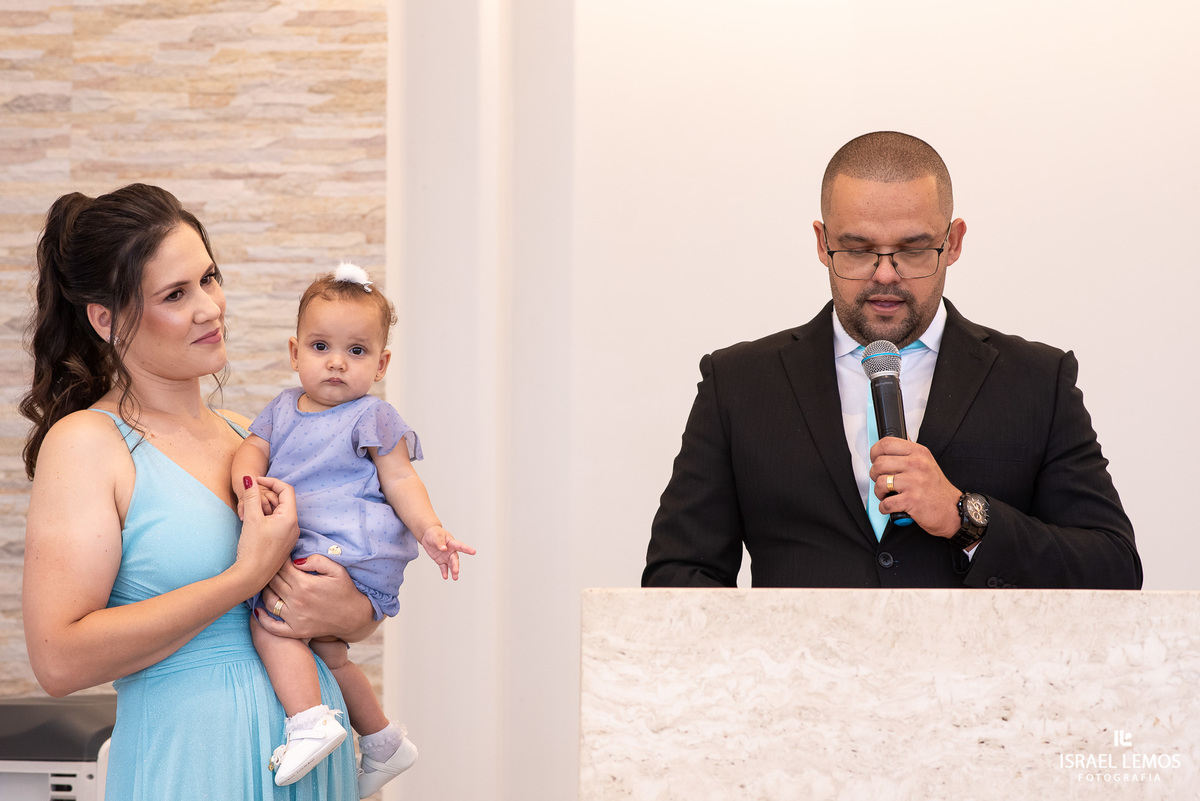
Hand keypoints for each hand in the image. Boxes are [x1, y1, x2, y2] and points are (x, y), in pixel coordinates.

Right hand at [233, 476, 299, 590]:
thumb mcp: (251, 518)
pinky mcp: (283, 543)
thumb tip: (250, 478)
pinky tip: (253, 523)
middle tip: (249, 496)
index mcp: (290, 518)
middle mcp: (294, 526)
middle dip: (266, 495)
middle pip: (283, 500)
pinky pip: (278, 523)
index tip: (255, 480)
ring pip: (279, 512)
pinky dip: (266, 517)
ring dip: (264, 506)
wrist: (251, 577)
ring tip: (248, 510)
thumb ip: (252, 496)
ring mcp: (289, 535)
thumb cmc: (253, 549)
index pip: (286, 489)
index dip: (271, 481)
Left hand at [255, 554, 375, 639]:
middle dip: (270, 572)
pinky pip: (272, 626)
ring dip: (264, 590)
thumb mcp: (337, 570)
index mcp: (305, 584)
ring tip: (267, 583)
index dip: (278, 559)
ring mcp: (294, 618)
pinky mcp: (295, 631)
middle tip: (270, 567)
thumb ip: (316, 560)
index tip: (279, 555)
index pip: (282, 568)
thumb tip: (295, 560)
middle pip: (273, 582)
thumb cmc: (346, 590)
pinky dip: (262, 619)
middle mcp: (296, 601)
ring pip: (268, 601)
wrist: (354, 617)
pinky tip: (258, 610)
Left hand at [419, 526, 476, 579]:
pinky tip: (445, 577)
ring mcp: (446, 556)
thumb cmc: (434, 533)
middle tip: (456, 571)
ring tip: (454, 578)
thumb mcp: (436, 536)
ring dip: (453, 571)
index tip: (473, 552)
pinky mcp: (441, 560)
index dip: (467, 549)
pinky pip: (443, 567)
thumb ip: (440, 543)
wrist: (428, 536)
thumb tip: (444, 549)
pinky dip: (445, 572)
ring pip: (451, 565)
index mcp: (452, 543)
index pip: (460, 546)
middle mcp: (451, 551)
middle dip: (456, 566)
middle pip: (455, 559)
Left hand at [868, 437, 960, 538]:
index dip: (875, 452)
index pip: (887, 443)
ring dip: (879, 492)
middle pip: (879, 463)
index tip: (875, 459)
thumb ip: (908, 454)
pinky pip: (885, 503)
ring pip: (880, 482)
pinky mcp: (912, 500)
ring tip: (887, 494)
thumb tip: (888, 445)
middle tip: (882, 481)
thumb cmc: (936, 488)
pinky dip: (884, 507)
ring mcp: (915, 482)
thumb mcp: (927, 463)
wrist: (953, 510)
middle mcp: (917, 465)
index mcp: (919, 453)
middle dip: (875, 475)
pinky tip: (891, 506)